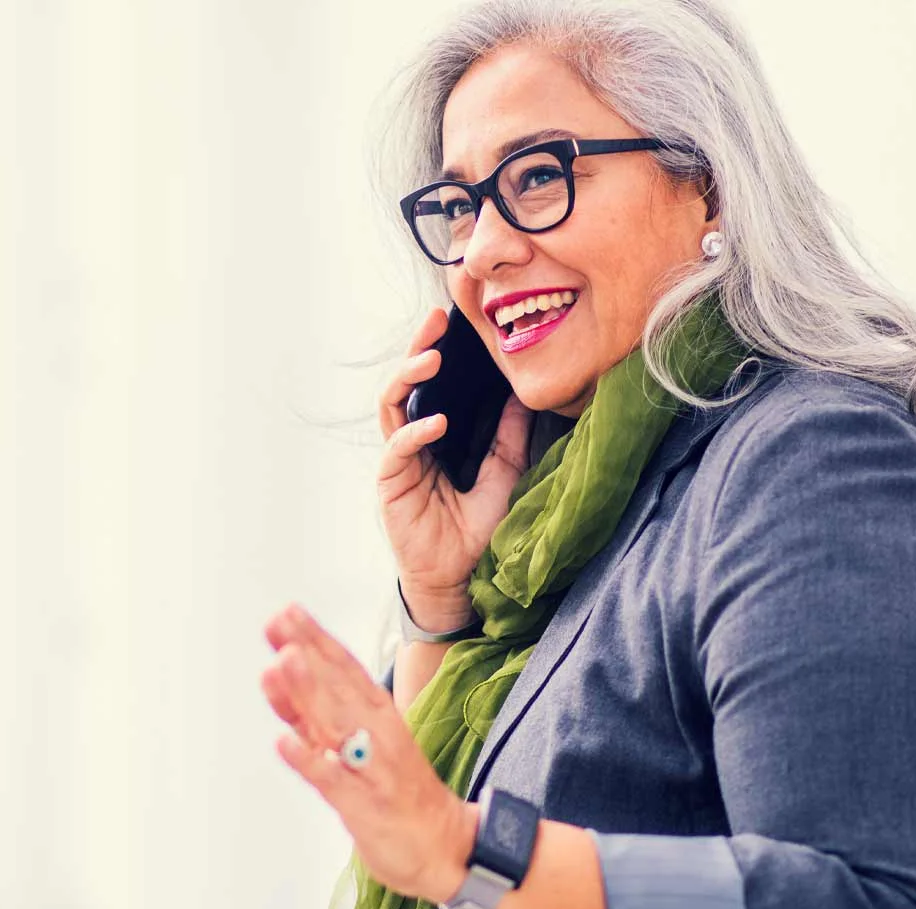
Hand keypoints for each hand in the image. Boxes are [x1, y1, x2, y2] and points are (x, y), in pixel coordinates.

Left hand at [261, 602, 475, 903]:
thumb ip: (315, 716)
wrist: (447, 848)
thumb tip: (277, 676)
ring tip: (280, 663)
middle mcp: (376, 734)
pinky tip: (284, 742)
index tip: (287, 612)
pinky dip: (310, 761)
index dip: (315, 640)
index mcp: (377, 716)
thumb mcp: (354, 745)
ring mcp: (370, 769)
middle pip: (338, 687)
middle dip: (308, 653)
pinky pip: (334, 781)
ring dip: (308, 693)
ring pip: (336, 725)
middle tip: (279, 621)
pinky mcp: (363, 806)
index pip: (344, 670)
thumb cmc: (396, 793)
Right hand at [378, 307, 534, 628]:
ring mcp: (397, 463)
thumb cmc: (477, 532)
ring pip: (391, 408)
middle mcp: (410, 444)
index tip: (450, 320)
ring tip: (431, 359)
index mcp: (433, 437)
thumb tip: (525, 394)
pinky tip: (436, 422)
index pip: (429, 384)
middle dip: (416, 350)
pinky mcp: (390, 486)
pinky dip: (414, 433)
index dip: (435, 351)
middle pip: (404, 385)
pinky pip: (396, 450)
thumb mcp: (504, 473)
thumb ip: (509, 436)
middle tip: (434, 322)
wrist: (463, 580)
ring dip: (408, 379)